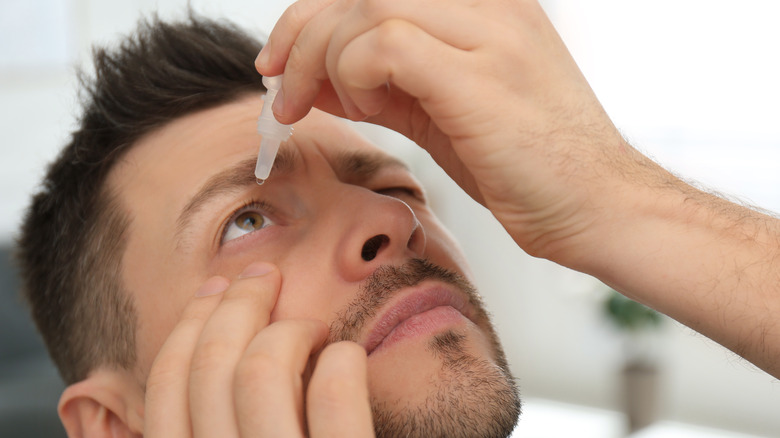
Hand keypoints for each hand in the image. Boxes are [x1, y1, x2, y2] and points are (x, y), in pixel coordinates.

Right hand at [143, 263, 373, 436]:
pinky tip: (348, 359)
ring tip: (317, 329)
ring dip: (291, 330)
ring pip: (261, 370)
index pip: (165, 392)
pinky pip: (333, 397)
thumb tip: (195, 346)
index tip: (216, 286)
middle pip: (211, 367)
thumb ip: (219, 418)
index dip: (188, 326)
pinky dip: (341, 361)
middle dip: (239, 303)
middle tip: (269, 277)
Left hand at [256, 0, 640, 261]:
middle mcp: (489, 6)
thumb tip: (314, 79)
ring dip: (323, 60)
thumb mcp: (443, 113)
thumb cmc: (525, 166)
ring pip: (367, 7)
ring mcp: (490, 33)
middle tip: (280, 86)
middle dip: (301, 31)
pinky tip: (365, 108)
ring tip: (332, 107)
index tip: (281, 61)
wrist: (599, 207)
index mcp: (483, 7)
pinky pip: (386, 43)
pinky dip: (353, 74)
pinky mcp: (481, 74)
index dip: (314, 14)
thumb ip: (384, 87)